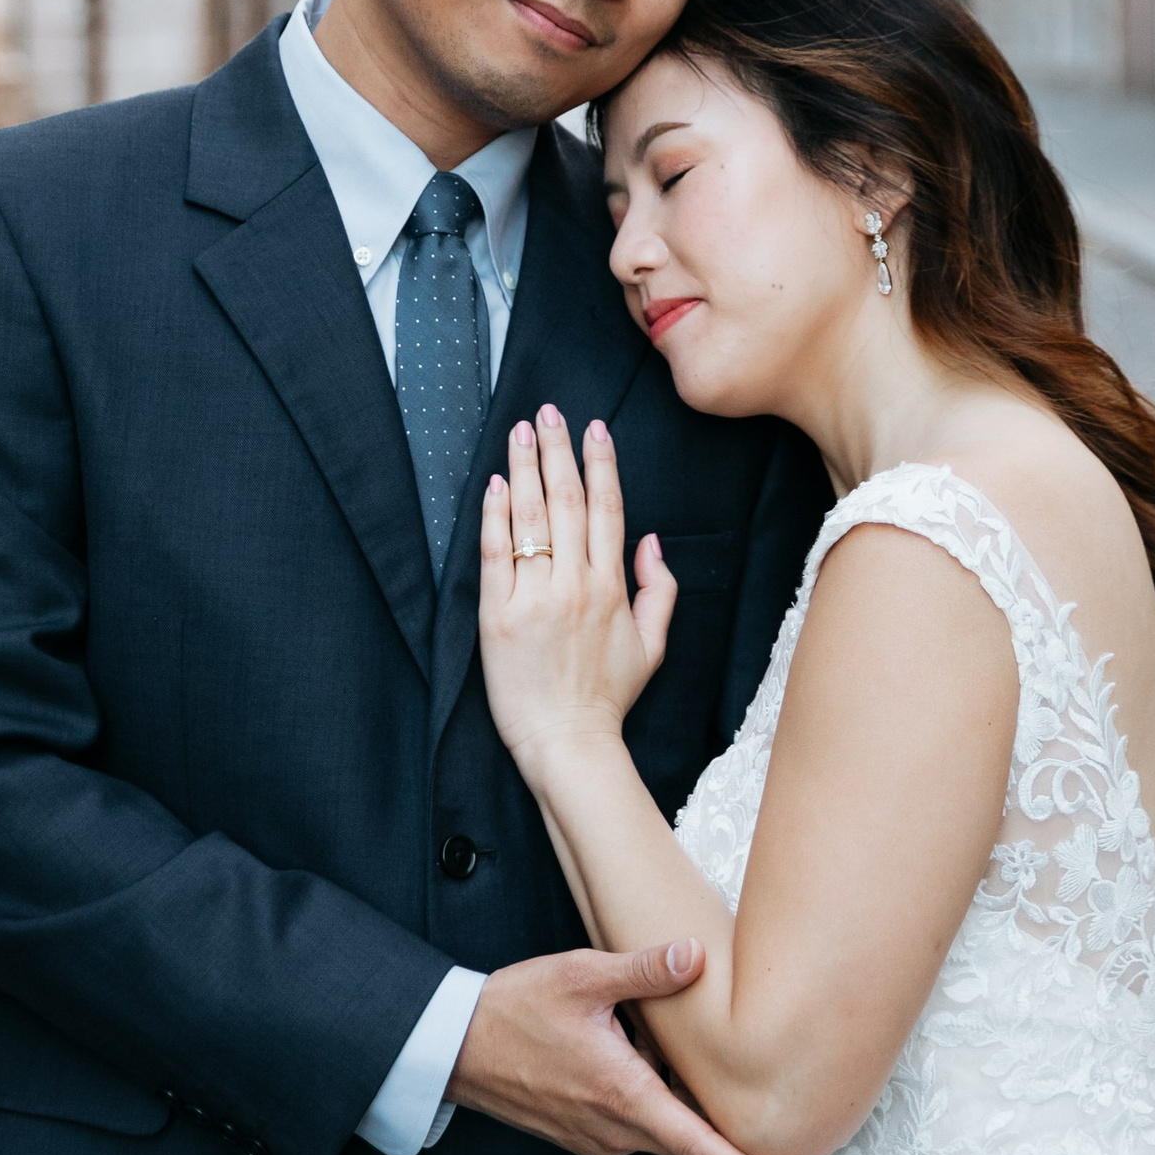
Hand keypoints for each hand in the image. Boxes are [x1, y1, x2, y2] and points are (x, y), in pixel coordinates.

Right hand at [445, 942, 800, 1154]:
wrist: (455, 1046)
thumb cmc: (515, 1010)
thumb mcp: (582, 976)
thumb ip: (644, 970)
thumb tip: (696, 955)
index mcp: (622, 1096)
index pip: (701, 1148)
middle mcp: (615, 1130)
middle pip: (693, 1144)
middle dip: (734, 1140)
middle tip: (781, 1125)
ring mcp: (599, 1138)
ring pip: (665, 1131)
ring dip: (683, 1105)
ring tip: (688, 1060)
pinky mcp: (586, 1134)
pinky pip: (639, 1126)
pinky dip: (656, 1102)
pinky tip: (647, 1059)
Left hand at [478, 408, 676, 778]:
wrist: (568, 743)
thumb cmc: (608, 696)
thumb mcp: (653, 646)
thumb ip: (660, 591)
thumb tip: (653, 543)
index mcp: (611, 587)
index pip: (607, 509)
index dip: (600, 464)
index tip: (594, 429)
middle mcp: (575, 584)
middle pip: (566, 501)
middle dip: (558, 450)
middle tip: (549, 412)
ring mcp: (534, 598)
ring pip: (530, 518)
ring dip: (525, 468)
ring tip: (520, 431)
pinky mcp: (497, 616)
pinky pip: (495, 554)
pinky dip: (494, 516)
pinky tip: (496, 484)